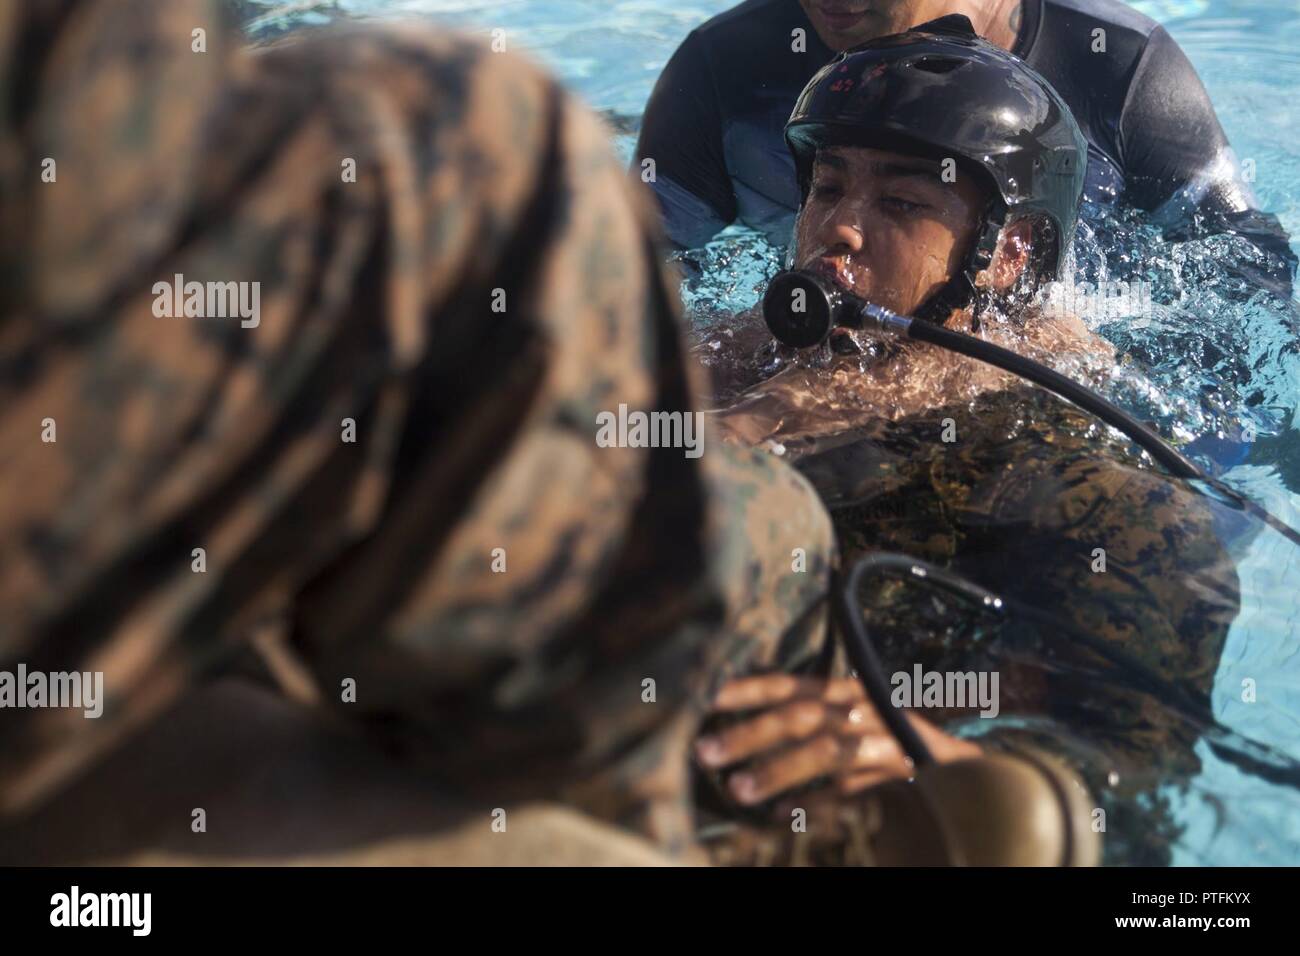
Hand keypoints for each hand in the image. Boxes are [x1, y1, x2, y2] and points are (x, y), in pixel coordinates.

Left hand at [694, 674, 980, 805]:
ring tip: (739, 790)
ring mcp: (883, 742)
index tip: (707, 699)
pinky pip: (853, 790)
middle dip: (750, 733)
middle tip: (705, 751)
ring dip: (777, 770)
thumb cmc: (891, 743)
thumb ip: (809, 722)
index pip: (789, 684)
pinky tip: (785, 814)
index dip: (748, 689)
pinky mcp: (902, 775)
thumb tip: (741, 737)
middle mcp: (862, 710)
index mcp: (844, 691)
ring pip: (825, 751)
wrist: (963, 769)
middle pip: (801, 717)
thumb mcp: (851, 721)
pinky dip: (817, 803)